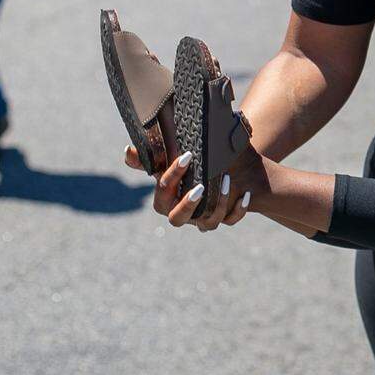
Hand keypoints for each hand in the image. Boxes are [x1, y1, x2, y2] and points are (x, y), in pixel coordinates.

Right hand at [125, 144, 258, 231]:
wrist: (218, 166)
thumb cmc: (187, 163)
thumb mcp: (169, 157)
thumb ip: (150, 156)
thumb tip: (128, 151)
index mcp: (165, 198)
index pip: (163, 193)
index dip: (172, 176)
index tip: (186, 156)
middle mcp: (182, 212)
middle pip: (177, 219)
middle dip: (187, 205)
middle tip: (200, 187)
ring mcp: (202, 218)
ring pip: (208, 223)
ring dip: (218, 204)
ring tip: (227, 179)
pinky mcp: (223, 218)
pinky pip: (230, 221)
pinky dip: (238, 210)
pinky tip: (245, 194)